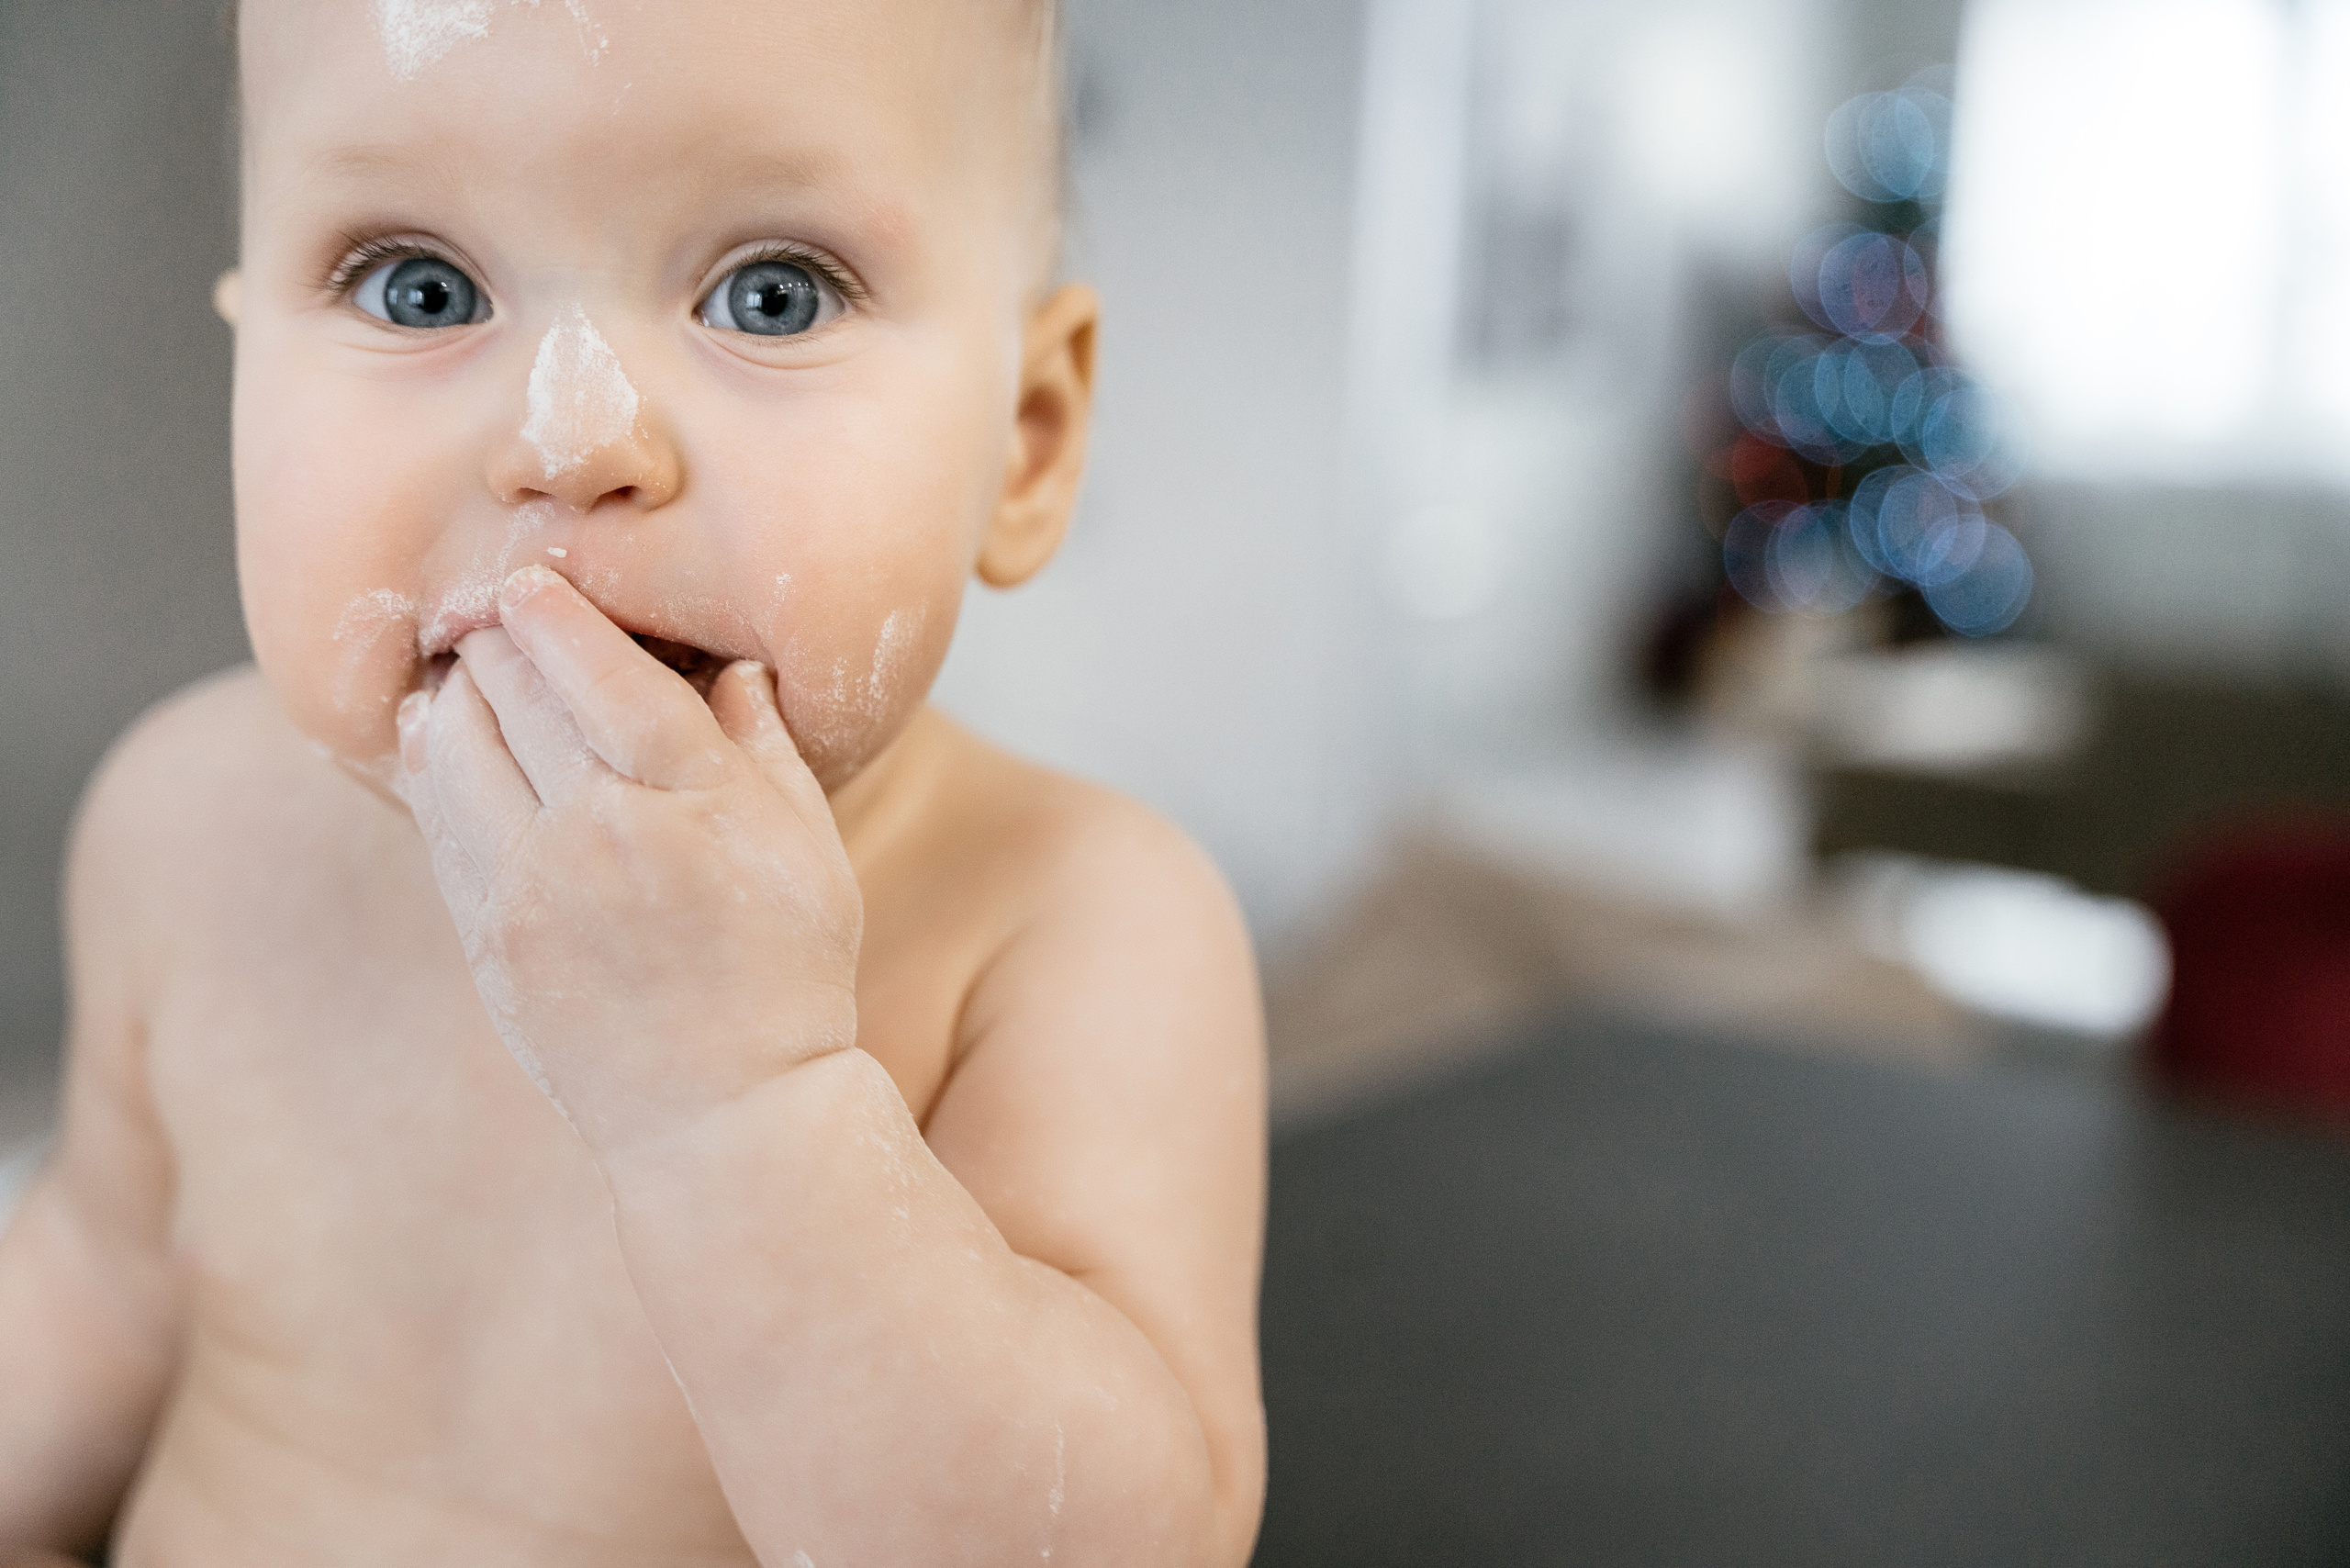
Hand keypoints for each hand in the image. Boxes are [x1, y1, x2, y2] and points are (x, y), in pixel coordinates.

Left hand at [396, 566, 861, 1157]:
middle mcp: (599, 831)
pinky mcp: (487, 934)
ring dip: (455, 692)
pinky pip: (437, 819)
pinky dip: (430, 762)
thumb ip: (763, 743)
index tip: (533, 581)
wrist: (724, 1112)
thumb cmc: (786, 974)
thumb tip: (730, 664)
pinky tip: (440, 736)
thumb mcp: (809, 846)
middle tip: (492, 611)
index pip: (598, 669)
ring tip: (466, 670)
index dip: (555, 613)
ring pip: (457, 743)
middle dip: (497, 638)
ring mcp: (531, 886)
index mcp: (689, 798)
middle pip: (516, 691)